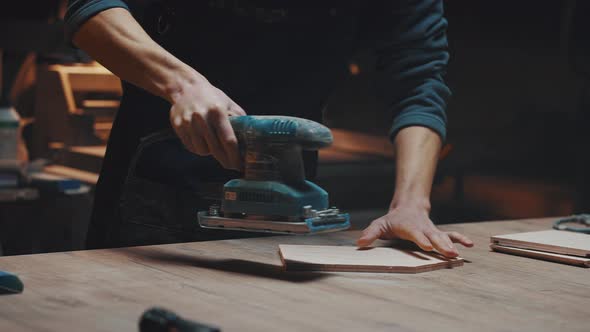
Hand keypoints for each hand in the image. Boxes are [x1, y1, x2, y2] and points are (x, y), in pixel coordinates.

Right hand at [169, 76, 245, 169]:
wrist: (185, 87)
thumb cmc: (211, 97)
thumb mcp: (228, 103)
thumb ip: (238, 119)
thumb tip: (250, 138)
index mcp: (217, 112)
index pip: (228, 140)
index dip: (235, 156)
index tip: (240, 166)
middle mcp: (201, 118)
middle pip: (215, 149)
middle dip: (225, 160)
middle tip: (232, 165)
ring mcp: (188, 123)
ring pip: (202, 150)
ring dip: (209, 152)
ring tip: (212, 143)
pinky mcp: (178, 126)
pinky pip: (191, 147)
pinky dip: (198, 148)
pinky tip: (201, 140)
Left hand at [356, 204, 472, 257]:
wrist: (409, 207)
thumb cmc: (393, 220)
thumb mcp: (379, 225)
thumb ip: (370, 234)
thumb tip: (359, 243)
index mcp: (408, 227)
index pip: (415, 234)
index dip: (421, 240)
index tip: (427, 247)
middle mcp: (422, 229)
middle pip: (432, 236)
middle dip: (440, 244)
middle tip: (448, 253)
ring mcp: (431, 230)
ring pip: (442, 236)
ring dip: (450, 244)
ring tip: (457, 254)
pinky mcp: (438, 233)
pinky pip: (450, 235)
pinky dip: (460, 239)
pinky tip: (469, 245)